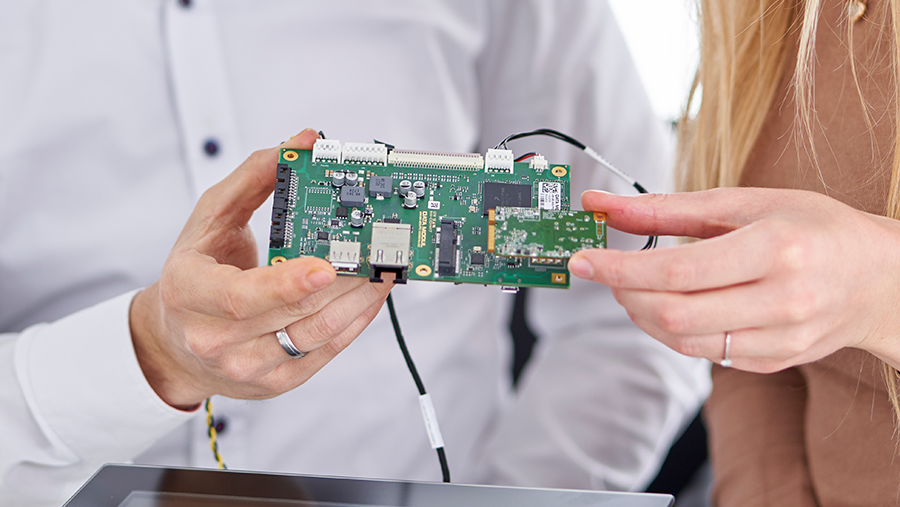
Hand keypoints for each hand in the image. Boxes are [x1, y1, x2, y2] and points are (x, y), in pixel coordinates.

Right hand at [130, 129, 392, 409]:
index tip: (326, 266)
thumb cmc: (195, 274)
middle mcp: (215, 340)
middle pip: (293, 314)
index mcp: (189, 294)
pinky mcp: (277, 383)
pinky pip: (326, 352)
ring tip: (383, 266)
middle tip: (377, 248)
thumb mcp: (210, 219)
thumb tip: (304, 142)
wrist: (175, 342)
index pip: (240, 298)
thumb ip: (254, 177)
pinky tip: (371, 294)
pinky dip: (356, 320)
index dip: (286, 284)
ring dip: (359, 299)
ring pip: (317, 336)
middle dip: (344, 279)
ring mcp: (248, 368)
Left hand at [567, 188, 899, 372]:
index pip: (678, 270)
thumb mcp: (746, 203)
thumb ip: (668, 207)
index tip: (582, 260)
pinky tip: (672, 303)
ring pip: (683, 341)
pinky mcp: (775, 362)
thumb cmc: (814, 228)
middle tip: (606, 271)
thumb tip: (601, 204)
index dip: (620, 268)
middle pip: (674, 313)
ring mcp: (781, 339)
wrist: (881, 278)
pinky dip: (672, 329)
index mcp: (777, 248)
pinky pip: (705, 353)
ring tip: (635, 285)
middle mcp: (782, 300)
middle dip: (624, 293)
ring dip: (642, 313)